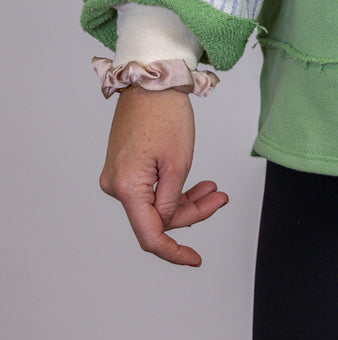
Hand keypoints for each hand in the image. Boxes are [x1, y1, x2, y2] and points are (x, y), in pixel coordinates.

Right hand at [99, 87, 227, 265]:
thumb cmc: (165, 114)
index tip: (194, 260)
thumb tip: (165, 222)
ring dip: (186, 200)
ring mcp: (118, 176)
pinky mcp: (124, 167)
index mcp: (127, 188)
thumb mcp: (178, 163)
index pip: (150, 235)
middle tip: (220, 198)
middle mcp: (115, 186)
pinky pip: (150, 190)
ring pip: (155, 204)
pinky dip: (174, 189)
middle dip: (191, 212)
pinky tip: (198, 184)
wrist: (152, 79)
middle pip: (156, 218)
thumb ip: (171, 202)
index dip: (174, 252)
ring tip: (214, 190)